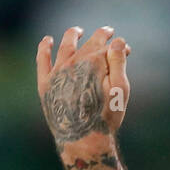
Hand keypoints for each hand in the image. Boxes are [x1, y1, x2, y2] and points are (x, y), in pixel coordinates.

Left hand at [36, 25, 130, 148]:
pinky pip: (42, 59)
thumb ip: (119, 62)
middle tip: (108, 32)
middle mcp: (74, 61)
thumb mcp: (120, 90)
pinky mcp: (45, 82)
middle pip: (88, 43)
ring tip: (78, 31)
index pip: (107, 45)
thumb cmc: (107, 117)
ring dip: (73, 35)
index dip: (118, 46)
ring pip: (65, 45)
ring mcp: (58, 71)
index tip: (127, 49)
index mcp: (94, 62)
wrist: (83, 139)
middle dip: (101, 36)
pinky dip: (45, 47)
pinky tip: (48, 40)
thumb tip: (117, 41)